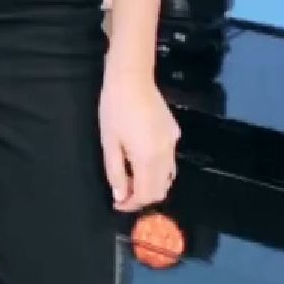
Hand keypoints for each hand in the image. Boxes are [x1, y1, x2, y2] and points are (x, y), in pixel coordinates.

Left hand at [99, 70, 178, 212]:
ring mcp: (173, 143)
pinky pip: (169, 159)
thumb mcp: (109, 143)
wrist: (132, 79)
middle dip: (142, 196)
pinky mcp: (174, 132)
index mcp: (148, 159)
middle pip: (160, 190)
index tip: (118, 204)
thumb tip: (120, 196)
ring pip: (167, 176)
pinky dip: (157, 168)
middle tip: (123, 192)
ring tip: (130, 176)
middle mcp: (166, 154)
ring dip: (151, 183)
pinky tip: (141, 158)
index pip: (146, 195)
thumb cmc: (114, 109)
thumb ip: (115, 173)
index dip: (132, 204)